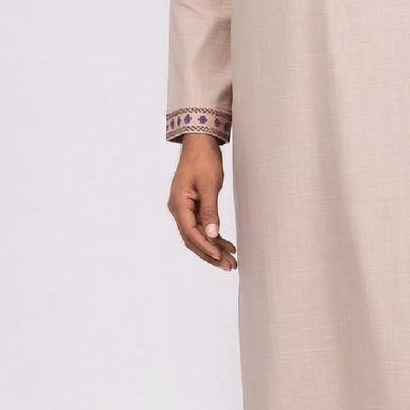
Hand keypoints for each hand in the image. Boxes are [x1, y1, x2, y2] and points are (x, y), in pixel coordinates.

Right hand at [167, 134, 237, 270]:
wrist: (200, 142)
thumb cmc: (203, 159)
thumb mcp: (210, 184)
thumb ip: (210, 210)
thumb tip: (212, 234)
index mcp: (179, 203)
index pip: (191, 232)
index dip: (205, 246)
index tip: (220, 257)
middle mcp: (179, 209)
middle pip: (193, 238)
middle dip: (211, 253)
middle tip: (229, 266)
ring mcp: (185, 208)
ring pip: (198, 234)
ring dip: (214, 247)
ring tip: (231, 260)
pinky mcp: (193, 206)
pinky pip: (202, 226)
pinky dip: (213, 236)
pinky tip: (226, 244)